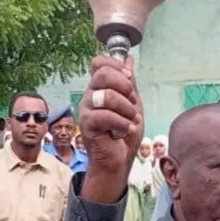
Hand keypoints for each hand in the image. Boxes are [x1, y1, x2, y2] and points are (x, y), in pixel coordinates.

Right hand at [80, 55, 143, 179]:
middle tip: (132, 102)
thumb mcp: (133, 104)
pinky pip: (105, 115)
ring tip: (132, 120)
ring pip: (106, 95)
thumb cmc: (124, 135)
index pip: (99, 63)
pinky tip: (125, 131)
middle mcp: (90, 95)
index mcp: (100, 88)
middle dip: (124, 86)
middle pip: (102, 73)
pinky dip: (121, 123)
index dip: (116, 65)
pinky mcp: (86, 124)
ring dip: (126, 109)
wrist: (119, 160)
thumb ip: (130, 84)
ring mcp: (86, 109)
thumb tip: (129, 59)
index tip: (130, 79)